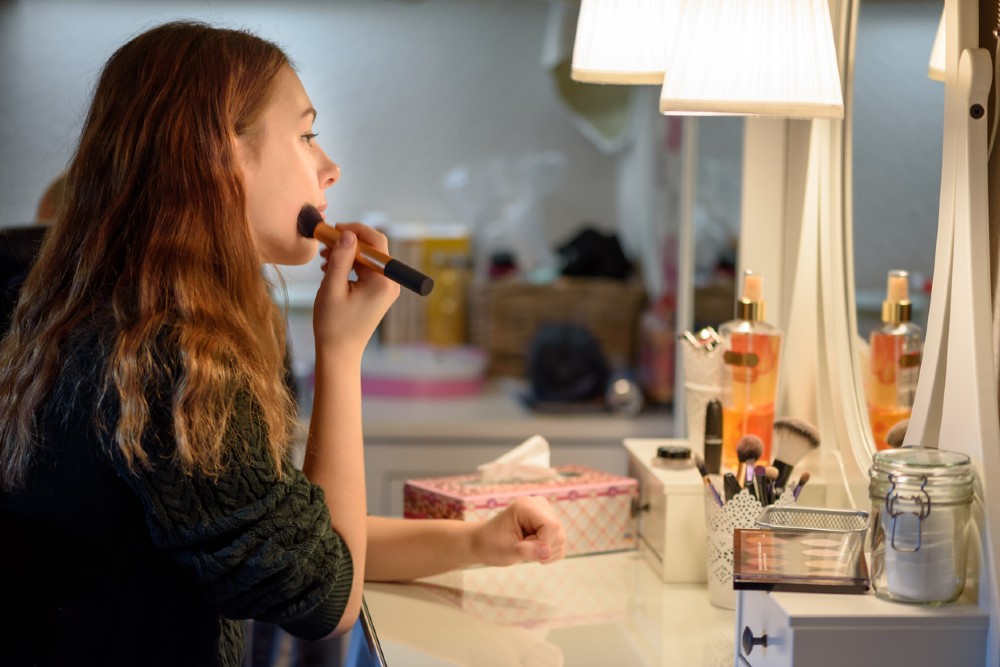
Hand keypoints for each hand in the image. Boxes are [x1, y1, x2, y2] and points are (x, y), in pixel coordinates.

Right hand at [313, 222, 399, 354]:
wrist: (339, 353)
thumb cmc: (333, 324)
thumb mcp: (332, 288)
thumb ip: (340, 258)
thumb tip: (347, 233)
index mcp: (383, 281)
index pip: (376, 242)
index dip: (356, 230)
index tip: (334, 229)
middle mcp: (390, 283)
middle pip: (373, 249)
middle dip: (348, 243)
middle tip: (325, 244)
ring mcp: (386, 289)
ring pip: (368, 259)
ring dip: (347, 254)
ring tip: (325, 260)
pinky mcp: (379, 293)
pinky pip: (366, 270)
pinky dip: (350, 266)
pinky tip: (331, 270)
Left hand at [471, 496, 566, 566]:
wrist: (485, 542)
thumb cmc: (491, 544)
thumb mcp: (506, 551)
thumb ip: (527, 551)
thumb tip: (546, 551)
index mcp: (526, 506)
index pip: (551, 526)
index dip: (542, 543)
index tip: (523, 548)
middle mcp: (539, 504)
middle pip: (559, 532)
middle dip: (543, 548)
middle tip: (522, 547)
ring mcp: (546, 512)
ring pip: (562, 538)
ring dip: (546, 551)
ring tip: (525, 547)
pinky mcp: (549, 522)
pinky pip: (560, 542)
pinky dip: (549, 552)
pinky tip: (533, 549)